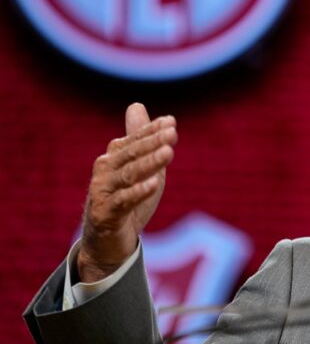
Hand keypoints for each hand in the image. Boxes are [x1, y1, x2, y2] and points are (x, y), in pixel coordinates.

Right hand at [77, 103, 177, 281]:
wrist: (108, 239)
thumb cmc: (126, 198)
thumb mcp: (138, 167)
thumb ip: (140, 139)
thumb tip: (136, 105)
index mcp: (114, 157)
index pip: (135, 139)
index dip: (152, 130)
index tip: (171, 121)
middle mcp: (105, 170)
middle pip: (132, 154)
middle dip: (153, 142)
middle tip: (173, 133)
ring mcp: (102, 191)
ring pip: (128, 174)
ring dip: (149, 163)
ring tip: (168, 153)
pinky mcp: (104, 213)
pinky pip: (122, 201)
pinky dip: (138, 191)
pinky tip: (153, 184)